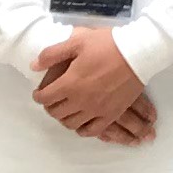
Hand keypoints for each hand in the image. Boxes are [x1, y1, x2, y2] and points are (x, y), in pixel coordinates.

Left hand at [31, 27, 147, 137]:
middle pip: (56, 113)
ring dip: (65, 118)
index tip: (39, 93)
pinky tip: (82, 122)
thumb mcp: (77, 41)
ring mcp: (97, 110)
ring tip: (67, 110)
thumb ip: (52, 54)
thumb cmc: (107, 45)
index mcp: (70, 83)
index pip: (45, 98)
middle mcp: (81, 100)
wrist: (138, 53)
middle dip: (50, 107)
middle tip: (52, 100)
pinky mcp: (112, 114)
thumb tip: (34, 66)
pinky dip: (83, 129)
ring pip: (72, 123)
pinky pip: (93, 130)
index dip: (39, 96)